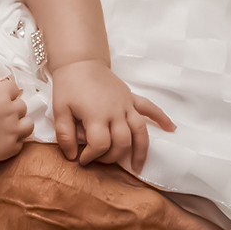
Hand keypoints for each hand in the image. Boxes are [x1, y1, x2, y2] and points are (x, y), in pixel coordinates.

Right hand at [0, 73, 33, 163]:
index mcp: (2, 95)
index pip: (14, 87)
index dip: (6, 91)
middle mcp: (11, 112)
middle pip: (22, 105)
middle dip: (12, 106)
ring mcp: (12, 132)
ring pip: (28, 124)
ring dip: (20, 122)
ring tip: (7, 124)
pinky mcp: (10, 148)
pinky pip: (20, 142)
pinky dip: (13, 140)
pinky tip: (1, 137)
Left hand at [51, 60, 174, 172]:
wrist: (80, 61)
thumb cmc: (68, 85)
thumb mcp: (59, 109)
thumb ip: (65, 134)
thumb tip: (72, 156)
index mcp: (96, 115)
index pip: (100, 144)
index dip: (91, 156)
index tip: (82, 159)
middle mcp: (116, 111)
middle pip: (122, 142)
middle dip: (112, 157)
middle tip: (99, 160)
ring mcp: (126, 104)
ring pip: (140, 131)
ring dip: (141, 151)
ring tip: (138, 167)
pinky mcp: (131, 97)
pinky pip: (149, 108)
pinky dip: (161, 118)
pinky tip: (171, 128)